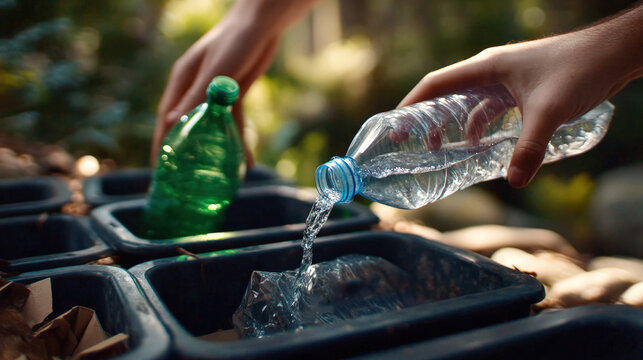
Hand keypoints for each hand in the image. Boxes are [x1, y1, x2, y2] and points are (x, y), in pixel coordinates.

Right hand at [152, 0, 320, 165]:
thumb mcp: (215, 72)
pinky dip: (237, 140)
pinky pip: (233, 122)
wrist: (263, 24)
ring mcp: (215, 93)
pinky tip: (244, 160)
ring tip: (214, 177)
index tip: (158, 168)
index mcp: (182, 81)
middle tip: (182, 179)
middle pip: (187, 126)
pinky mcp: (234, 94)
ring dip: (214, 150)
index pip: (166, 118)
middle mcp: (195, 89)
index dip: (161, 143)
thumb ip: (196, 97)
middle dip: (184, 152)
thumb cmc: (235, 41)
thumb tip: (170, 124)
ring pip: (211, 128)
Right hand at [399, 4, 641, 187]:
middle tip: (413, 146)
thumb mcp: (549, 112)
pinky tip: (481, 146)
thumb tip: (513, 182)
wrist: (614, 54)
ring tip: (443, 151)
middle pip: (446, 95)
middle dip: (427, 120)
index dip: (411, 105)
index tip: (395, 127)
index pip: (435, 84)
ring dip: (453, 126)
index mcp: (486, 67)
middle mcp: (490, 71)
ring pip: (468, 104)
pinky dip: (481, 127)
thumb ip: (529, 148)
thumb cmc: (579, 70)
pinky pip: (490, 109)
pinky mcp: (520, 89)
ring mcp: (505, 80)